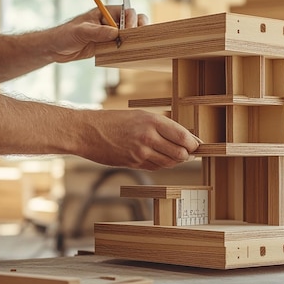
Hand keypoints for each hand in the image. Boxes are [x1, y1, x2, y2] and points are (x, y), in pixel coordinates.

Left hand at [49, 6, 148, 62]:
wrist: (57, 48)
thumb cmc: (66, 34)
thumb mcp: (82, 31)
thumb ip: (98, 31)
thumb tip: (116, 32)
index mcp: (106, 12)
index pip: (127, 12)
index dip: (131, 20)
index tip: (128, 30)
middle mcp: (111, 22)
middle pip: (133, 22)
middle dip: (138, 29)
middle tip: (135, 39)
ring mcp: (111, 34)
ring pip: (130, 35)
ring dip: (133, 41)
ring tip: (133, 47)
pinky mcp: (108, 46)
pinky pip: (122, 47)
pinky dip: (127, 50)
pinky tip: (127, 55)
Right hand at [76, 109, 199, 170]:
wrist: (86, 131)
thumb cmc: (113, 120)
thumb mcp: (139, 115)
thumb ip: (160, 126)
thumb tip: (182, 138)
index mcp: (152, 121)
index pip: (183, 137)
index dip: (194, 144)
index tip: (197, 145)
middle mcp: (148, 137)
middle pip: (180, 153)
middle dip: (187, 154)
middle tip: (189, 152)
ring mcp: (140, 152)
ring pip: (169, 163)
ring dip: (175, 161)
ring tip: (176, 155)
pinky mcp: (133, 163)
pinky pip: (155, 167)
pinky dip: (161, 164)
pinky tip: (160, 158)